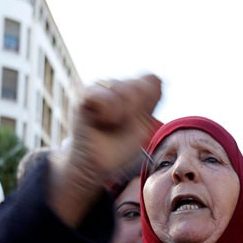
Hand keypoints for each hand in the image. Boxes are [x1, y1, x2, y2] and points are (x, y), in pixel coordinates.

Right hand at [49, 75, 161, 226]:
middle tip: (124, 123)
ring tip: (112, 123)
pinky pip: (103, 95)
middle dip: (136, 108)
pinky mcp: (84, 96)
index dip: (149, 100)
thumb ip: (151, 101)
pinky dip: (108, 112)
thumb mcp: (144, 124)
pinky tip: (101, 120)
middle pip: (139, 85)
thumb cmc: (120, 146)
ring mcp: (99, 89)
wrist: (99, 164)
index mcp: (132, 91)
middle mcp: (116, 86)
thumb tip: (158, 78)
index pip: (151, 80)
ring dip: (123, 112)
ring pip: (122, 88)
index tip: (140, 118)